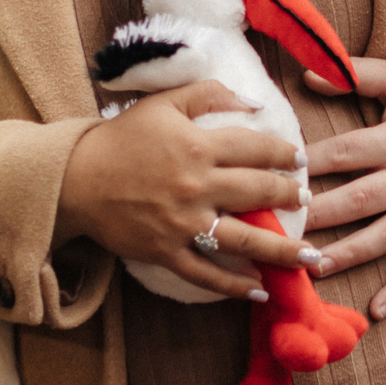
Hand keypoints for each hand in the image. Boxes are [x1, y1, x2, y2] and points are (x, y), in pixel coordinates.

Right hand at [54, 80, 307, 298]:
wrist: (75, 179)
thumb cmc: (122, 138)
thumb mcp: (164, 103)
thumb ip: (209, 93)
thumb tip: (254, 101)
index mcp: (200, 146)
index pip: (257, 150)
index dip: (285, 154)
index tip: (301, 160)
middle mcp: (198, 186)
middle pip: (259, 193)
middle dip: (290, 196)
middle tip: (307, 200)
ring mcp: (184, 224)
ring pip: (245, 240)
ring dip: (282, 250)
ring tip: (310, 256)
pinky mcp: (168, 252)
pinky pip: (207, 274)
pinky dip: (234, 286)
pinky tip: (260, 291)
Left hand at [298, 56, 385, 318]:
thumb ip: (359, 74)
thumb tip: (309, 74)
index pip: (342, 153)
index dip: (307, 164)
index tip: (273, 176)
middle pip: (355, 199)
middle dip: (316, 216)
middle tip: (277, 230)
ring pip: (381, 237)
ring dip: (346, 254)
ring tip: (310, 267)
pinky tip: (376, 309)